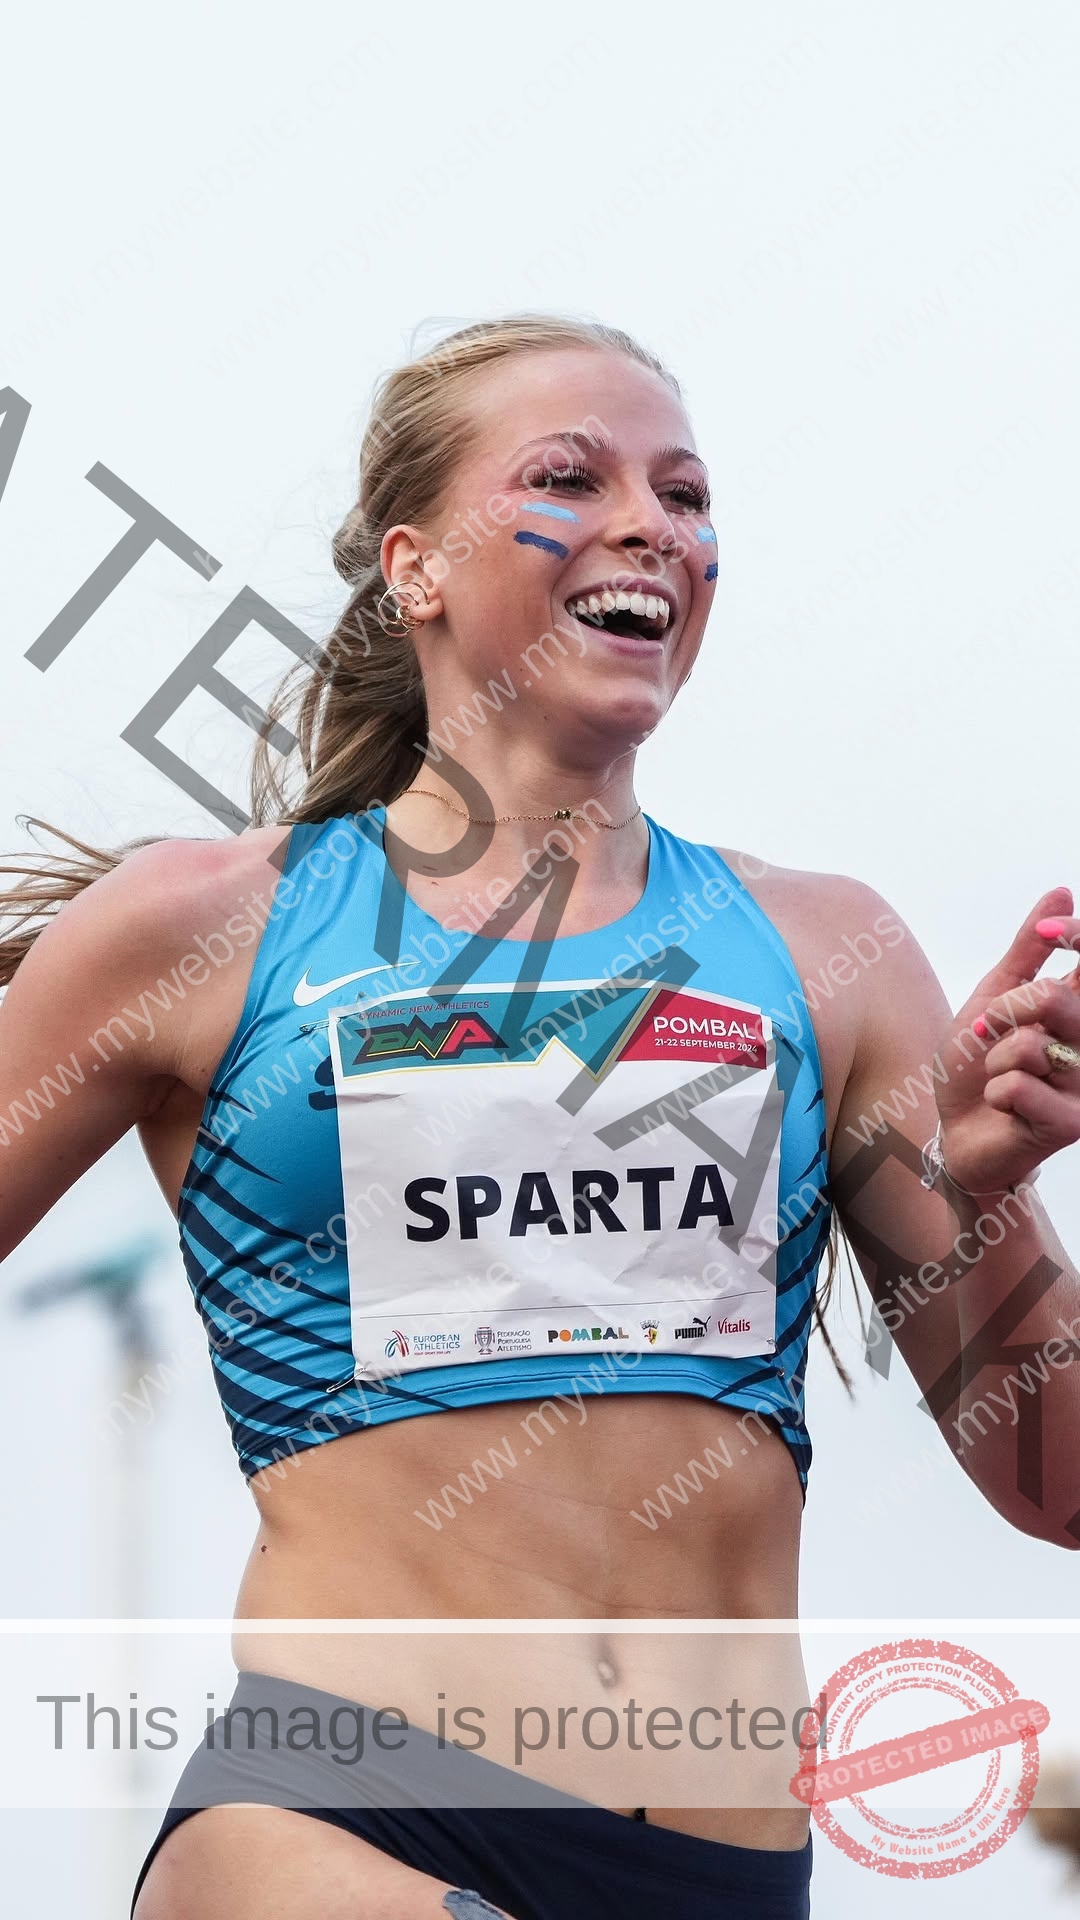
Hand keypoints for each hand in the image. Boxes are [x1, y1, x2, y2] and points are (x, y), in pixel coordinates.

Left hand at [935, 887, 1079, 1194]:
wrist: (956, 1134)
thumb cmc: (977, 1066)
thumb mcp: (993, 996)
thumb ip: (1028, 949)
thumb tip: (1062, 892)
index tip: (1051, 936)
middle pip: (1053, 998)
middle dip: (1004, 1011)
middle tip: (986, 1032)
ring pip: (1031, 1044)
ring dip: (994, 1058)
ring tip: (998, 1076)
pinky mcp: (1074, 1122)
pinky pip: (1019, 1085)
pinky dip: (996, 1092)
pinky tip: (1004, 1107)